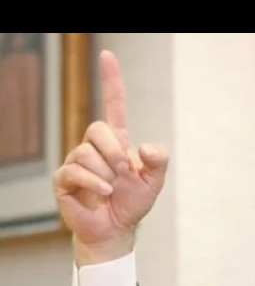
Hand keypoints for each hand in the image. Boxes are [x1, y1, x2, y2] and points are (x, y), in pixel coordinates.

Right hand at [53, 50, 168, 265]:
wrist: (116, 229)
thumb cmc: (132, 203)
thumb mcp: (155, 181)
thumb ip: (159, 161)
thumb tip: (144, 148)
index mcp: (117, 141)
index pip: (113, 105)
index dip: (111, 81)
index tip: (108, 56)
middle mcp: (94, 146)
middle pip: (98, 129)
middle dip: (115, 152)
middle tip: (124, 172)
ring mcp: (77, 161)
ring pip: (87, 152)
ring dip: (107, 173)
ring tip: (111, 188)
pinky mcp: (64, 178)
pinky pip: (76, 170)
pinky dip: (95, 183)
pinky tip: (103, 192)